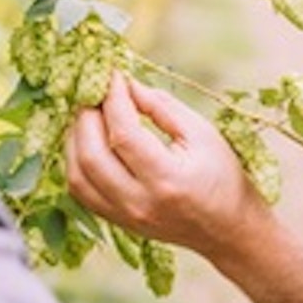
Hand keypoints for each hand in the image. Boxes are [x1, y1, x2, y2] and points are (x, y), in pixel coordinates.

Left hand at [66, 73, 270, 257]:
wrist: (226, 228)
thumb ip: (162, 107)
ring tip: (92, 112)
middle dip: (88, 115)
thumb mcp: (202, 133)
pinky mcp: (115, 220)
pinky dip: (77, 159)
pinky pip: (80, 189)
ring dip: (76, 137)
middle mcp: (139, 203)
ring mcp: (123, 216)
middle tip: (98, 90)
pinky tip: (89, 138)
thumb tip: (127, 85)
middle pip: (91, 154)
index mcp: (167, 180)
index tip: (115, 75)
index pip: (124, 134)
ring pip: (77, 174)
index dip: (114, 99)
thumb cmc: (222, 175)